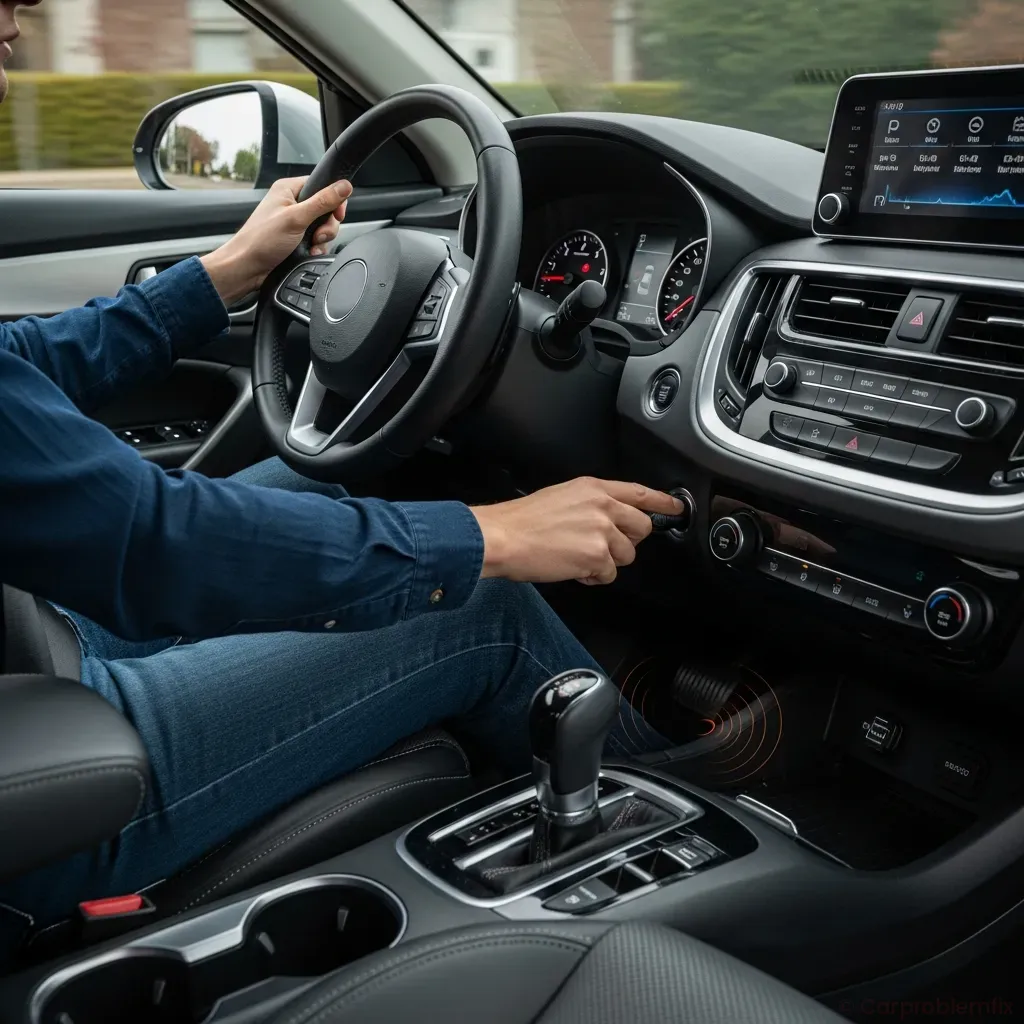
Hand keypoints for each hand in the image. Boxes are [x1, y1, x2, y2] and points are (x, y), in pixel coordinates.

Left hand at [201, 176, 352, 305]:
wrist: (248, 267)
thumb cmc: (261, 240)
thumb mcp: (296, 218)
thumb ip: (323, 201)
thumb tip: (344, 187)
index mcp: (288, 189)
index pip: (322, 185)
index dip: (333, 199)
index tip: (336, 214)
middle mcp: (291, 203)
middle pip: (326, 208)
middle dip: (327, 225)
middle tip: (318, 235)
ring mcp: (294, 222)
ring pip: (323, 226)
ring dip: (322, 239)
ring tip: (311, 246)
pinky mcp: (296, 238)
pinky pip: (317, 240)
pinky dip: (316, 248)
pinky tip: (309, 252)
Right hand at [471, 477, 683, 585]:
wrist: (503, 537)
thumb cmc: (522, 521)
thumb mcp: (561, 497)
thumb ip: (590, 504)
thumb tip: (606, 520)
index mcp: (593, 488)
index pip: (639, 492)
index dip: (662, 502)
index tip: (676, 508)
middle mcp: (603, 506)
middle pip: (642, 527)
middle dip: (627, 541)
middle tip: (604, 546)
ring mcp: (602, 531)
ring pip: (626, 555)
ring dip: (606, 562)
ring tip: (578, 557)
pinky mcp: (597, 556)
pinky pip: (609, 575)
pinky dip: (593, 577)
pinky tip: (573, 568)